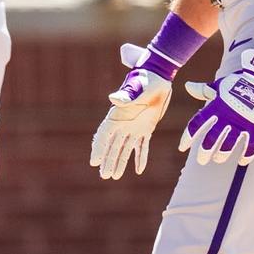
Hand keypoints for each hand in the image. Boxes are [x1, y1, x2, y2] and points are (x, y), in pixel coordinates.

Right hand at [90, 43, 174, 178]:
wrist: (159, 76)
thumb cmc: (145, 79)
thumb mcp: (137, 87)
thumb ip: (126, 95)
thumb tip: (113, 99)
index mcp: (118, 115)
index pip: (104, 134)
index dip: (98, 148)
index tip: (93, 162)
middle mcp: (124, 123)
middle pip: (113, 145)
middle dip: (108, 160)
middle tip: (104, 176)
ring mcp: (135, 127)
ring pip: (125, 149)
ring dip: (120, 162)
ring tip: (115, 176)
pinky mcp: (147, 128)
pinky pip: (142, 146)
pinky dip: (140, 157)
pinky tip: (138, 170)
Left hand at [179, 47, 253, 165]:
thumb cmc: (238, 82)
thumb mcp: (219, 86)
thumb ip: (203, 90)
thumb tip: (187, 86)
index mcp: (215, 106)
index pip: (196, 124)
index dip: (187, 137)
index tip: (182, 148)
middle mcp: (226, 116)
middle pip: (211, 139)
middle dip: (204, 152)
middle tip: (201, 160)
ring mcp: (242, 122)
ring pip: (228, 145)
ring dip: (222, 154)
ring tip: (218, 159)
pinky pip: (251, 145)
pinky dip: (247, 155)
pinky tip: (242, 162)